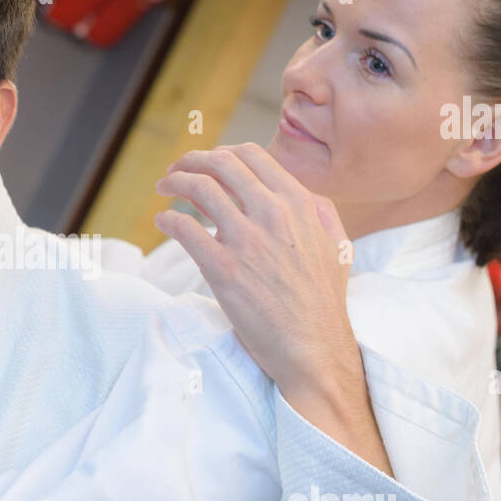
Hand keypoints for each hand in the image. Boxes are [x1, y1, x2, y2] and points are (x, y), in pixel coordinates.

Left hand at [153, 143, 355, 393]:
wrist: (314, 347)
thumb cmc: (324, 302)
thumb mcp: (338, 246)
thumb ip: (321, 211)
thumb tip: (301, 192)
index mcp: (299, 204)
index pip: (251, 155)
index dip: (221, 153)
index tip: (206, 163)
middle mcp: (272, 213)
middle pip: (220, 164)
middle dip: (192, 160)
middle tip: (176, 170)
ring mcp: (246, 240)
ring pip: (199, 188)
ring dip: (174, 182)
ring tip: (163, 189)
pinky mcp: (223, 268)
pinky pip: (184, 228)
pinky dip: (167, 219)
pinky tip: (163, 221)